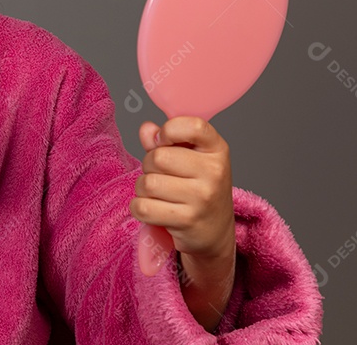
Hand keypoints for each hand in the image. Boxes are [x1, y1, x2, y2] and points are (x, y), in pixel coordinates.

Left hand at [130, 116, 234, 260]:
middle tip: (160, 175)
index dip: (169, 130)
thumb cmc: (197, 188)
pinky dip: (139, 208)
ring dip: (143, 188)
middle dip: (149, 165)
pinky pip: (143, 207)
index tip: (163, 141)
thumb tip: (147, 129)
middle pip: (158, 157)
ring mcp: (203, 198)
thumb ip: (165, 141)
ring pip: (148, 183)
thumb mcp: (188, 158)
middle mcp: (214, 172)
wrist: (215, 230)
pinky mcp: (188, 220)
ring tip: (157, 193)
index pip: (193, 126)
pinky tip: (153, 208)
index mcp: (217, 149)